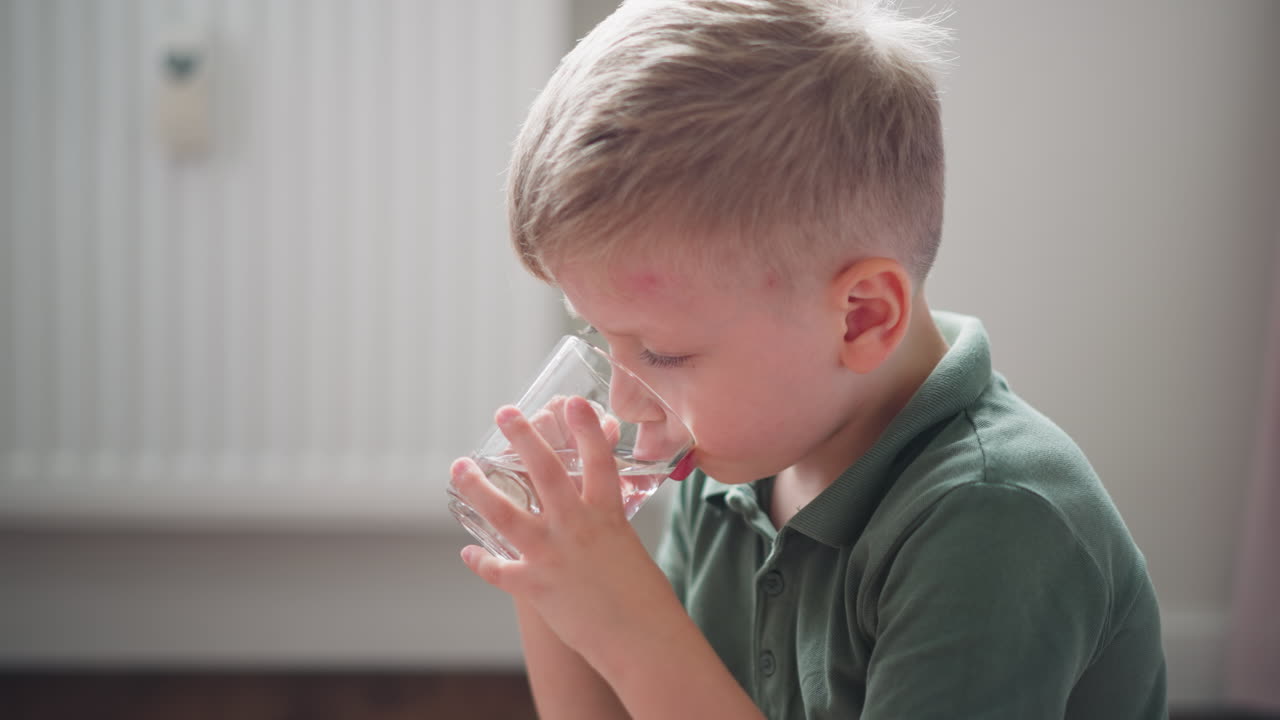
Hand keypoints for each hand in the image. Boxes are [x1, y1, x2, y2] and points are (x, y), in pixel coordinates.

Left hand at [452, 396, 679, 662]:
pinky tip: (469, 552)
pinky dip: (481, 561)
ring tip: (460, 467)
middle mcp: (577, 527)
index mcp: (608, 515)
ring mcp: (552, 555)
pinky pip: (498, 569)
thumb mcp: (630, 547)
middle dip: (523, 436)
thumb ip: (608, 523)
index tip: (571, 402)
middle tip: (505, 413)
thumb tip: (598, 508)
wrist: (642, 642)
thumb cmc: (645, 599)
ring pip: (504, 512)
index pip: (597, 459)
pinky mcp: (534, 587)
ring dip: (478, 487)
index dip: (585, 427)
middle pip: (544, 470)